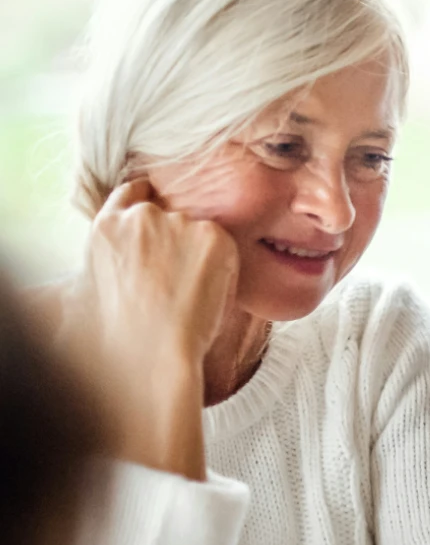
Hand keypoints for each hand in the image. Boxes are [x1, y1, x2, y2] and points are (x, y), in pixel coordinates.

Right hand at [56, 179, 237, 477]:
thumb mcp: (92, 286)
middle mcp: (142, 217)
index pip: (133, 194)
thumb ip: (110, 257)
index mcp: (106, 226)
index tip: (160, 230)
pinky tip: (207, 292)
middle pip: (169, 215)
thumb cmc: (118, 332)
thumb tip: (119, 259)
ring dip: (198, 253)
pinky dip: (221, 265)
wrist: (150, 351)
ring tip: (189, 293)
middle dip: (175, 240)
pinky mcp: (213, 236)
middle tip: (178, 278)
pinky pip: (222, 245)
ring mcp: (178, 223)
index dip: (148, 208)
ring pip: (197, 231)